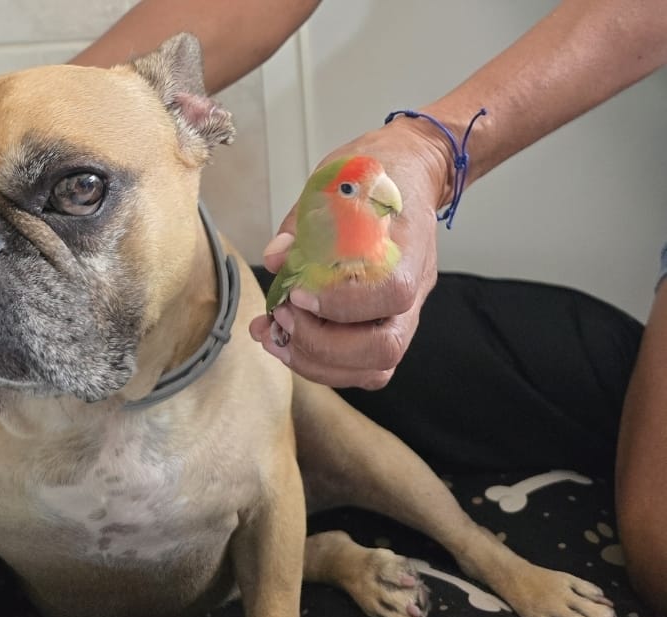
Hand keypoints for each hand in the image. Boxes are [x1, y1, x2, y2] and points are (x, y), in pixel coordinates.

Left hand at [249, 116, 451, 388]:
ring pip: (374, 369)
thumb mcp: (332, 183)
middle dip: (321, 344)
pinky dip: (318, 364)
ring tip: (274, 335)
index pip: (391, 293)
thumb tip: (276, 259)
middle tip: (282, 317)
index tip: (297, 293)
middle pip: (384, 349)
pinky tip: (283, 341)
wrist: (404, 177)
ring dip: (315, 362)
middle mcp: (413, 293)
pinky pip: (360, 368)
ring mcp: (402, 316)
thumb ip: (303, 225)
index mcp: (408, 248)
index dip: (341, 302)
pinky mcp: (382, 328)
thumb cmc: (370, 178)